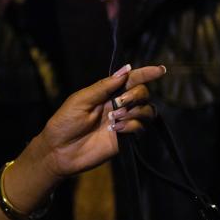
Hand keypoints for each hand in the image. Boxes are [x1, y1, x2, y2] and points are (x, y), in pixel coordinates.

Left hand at [38, 64, 165, 178]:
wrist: (59, 150)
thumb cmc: (65, 122)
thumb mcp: (80, 100)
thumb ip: (103, 86)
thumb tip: (126, 70)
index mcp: (106, 93)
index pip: (130, 80)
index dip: (146, 74)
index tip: (160, 70)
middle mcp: (118, 105)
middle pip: (142, 93)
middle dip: (135, 95)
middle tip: (118, 103)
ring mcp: (123, 121)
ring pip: (147, 110)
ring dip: (134, 111)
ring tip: (114, 117)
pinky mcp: (125, 138)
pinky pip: (140, 128)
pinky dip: (131, 126)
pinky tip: (115, 129)